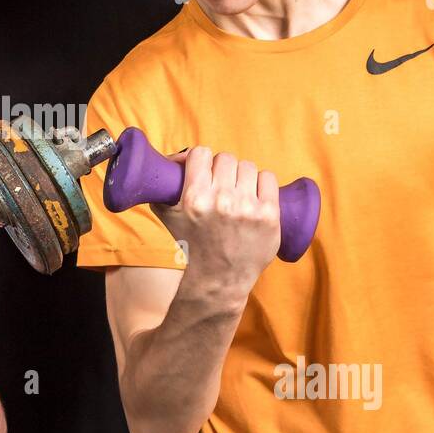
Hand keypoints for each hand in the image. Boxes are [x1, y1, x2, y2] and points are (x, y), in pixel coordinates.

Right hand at [150, 145, 279, 293]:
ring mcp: (247, 208)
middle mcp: (221, 201)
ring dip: (242, 177)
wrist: (219, 279)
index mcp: (194, 199)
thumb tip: (178, 157)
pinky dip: (261, 184)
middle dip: (222, 171)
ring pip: (247, 167)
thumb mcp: (168, 216)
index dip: (201, 161)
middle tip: (221, 187)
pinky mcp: (269, 215)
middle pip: (226, 159)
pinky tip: (254, 197)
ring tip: (238, 195)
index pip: (201, 153)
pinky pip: (268, 178)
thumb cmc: (192, 245)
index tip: (203, 171)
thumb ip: (164, 185)